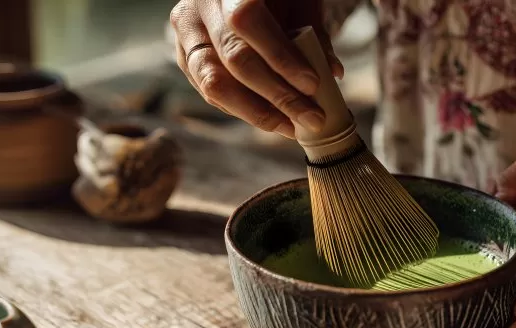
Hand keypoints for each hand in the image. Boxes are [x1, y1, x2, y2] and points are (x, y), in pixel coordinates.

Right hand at [169, 0, 343, 138]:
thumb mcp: (297, 2)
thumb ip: (312, 32)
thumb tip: (332, 72)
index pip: (247, 22)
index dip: (280, 57)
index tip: (313, 85)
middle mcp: (198, 8)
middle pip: (233, 60)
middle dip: (277, 96)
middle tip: (311, 118)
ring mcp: (186, 35)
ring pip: (213, 84)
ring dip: (257, 113)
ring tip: (291, 127)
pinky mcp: (183, 58)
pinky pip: (211, 93)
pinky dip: (244, 110)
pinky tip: (273, 120)